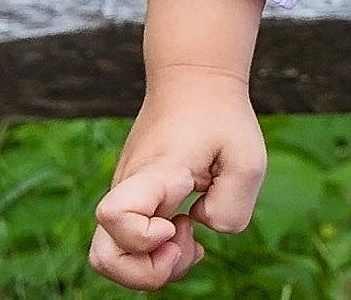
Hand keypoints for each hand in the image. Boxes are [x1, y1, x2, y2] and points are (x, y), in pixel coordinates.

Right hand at [89, 68, 267, 288]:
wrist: (194, 78)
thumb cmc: (221, 116)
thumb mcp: (247, 159)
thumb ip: (232, 210)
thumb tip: (200, 229)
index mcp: (156, 173)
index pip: (116, 214)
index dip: (143, 237)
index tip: (178, 221)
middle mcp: (130, 188)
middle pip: (103, 257)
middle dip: (145, 274)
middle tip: (184, 240)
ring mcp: (126, 196)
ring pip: (112, 257)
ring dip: (151, 266)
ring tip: (187, 235)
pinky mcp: (131, 200)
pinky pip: (129, 243)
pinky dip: (156, 251)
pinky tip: (187, 227)